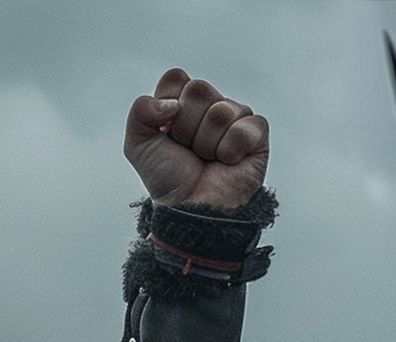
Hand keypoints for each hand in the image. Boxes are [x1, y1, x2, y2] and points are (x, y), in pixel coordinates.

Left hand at [125, 69, 268, 207]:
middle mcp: (210, 106)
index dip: (168, 106)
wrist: (191, 210)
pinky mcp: (257, 134)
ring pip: (221, 110)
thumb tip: (172, 103)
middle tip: (188, 149)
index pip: (176, 78)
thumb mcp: (138, 145)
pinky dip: (231, 150)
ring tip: (207, 159)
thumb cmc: (169, 179)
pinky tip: (228, 163)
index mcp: (182, 103)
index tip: (167, 133)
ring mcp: (235, 118)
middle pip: (199, 89)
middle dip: (187, 126)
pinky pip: (246, 126)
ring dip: (207, 142)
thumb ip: (140, 110)